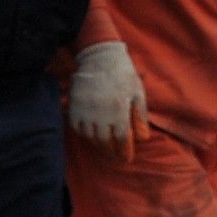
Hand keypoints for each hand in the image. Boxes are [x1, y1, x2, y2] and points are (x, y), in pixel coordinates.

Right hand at [67, 39, 147, 158]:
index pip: (122, 139)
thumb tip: (142, 138)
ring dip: (98, 145)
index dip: (124, 152)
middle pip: (104, 142)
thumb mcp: (137, 94)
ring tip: (105, 147)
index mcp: (119, 110)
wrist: (99, 57)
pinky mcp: (74, 105)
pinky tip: (91, 134)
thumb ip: (140, 117)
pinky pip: (77, 127)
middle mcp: (101, 113)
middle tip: (115, 158)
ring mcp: (85, 110)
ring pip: (90, 136)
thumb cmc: (123, 75)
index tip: (127, 159)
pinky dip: (84, 134)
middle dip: (111, 153)